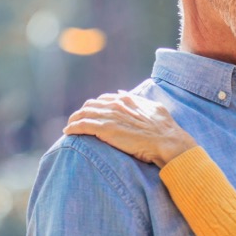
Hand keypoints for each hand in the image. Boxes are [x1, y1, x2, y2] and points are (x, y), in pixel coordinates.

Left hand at [64, 92, 195, 167]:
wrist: (167, 142)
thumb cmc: (165, 129)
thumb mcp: (154, 108)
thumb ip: (138, 101)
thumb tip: (123, 93)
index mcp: (128, 99)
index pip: (105, 99)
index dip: (97, 106)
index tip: (93, 113)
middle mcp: (116, 104)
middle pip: (91, 104)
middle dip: (83, 112)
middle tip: (78, 120)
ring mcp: (110, 116)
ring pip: (83, 113)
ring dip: (74, 119)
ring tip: (70, 126)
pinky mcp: (104, 129)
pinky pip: (81, 125)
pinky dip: (72, 128)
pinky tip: (67, 132)